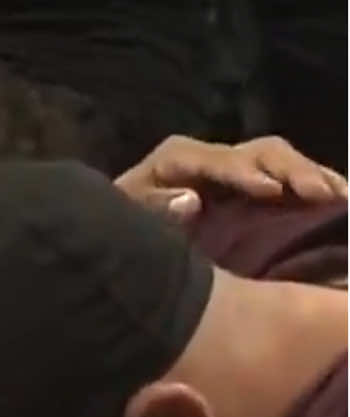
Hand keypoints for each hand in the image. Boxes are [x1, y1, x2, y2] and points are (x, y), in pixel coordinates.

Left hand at [116, 134, 347, 220]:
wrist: (121, 230)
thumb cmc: (124, 224)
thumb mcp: (129, 218)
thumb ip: (155, 210)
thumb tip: (191, 201)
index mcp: (179, 159)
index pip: (218, 161)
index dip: (245, 173)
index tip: (270, 190)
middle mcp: (213, 158)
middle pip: (260, 153)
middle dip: (292, 171)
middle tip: (320, 194)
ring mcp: (234, 172)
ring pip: (279, 162)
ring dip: (312, 178)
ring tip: (341, 197)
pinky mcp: (249, 191)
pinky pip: (286, 182)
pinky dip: (314, 189)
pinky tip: (340, 200)